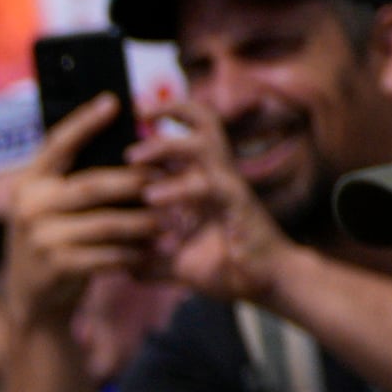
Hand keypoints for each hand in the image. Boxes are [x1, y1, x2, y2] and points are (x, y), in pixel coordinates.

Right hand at [1, 103, 155, 340]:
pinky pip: (107, 254)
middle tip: (167, 175)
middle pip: (93, 184)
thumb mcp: (49, 208)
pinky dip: (133, 253)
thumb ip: (71, 182)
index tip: (113, 101)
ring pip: (107, 223)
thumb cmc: (53, 243)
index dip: (85, 122)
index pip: (57, 144)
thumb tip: (126, 151)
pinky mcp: (57, 267)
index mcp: (29, 183)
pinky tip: (152, 250)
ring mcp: (41, 238)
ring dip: (143, 222)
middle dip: (134, 180)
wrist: (31, 301)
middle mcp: (30, 206)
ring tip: (169, 220)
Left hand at [135, 96, 293, 307]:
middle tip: (137, 112)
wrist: (266, 283)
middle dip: (170, 108)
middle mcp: (215, 174)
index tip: (129, 113)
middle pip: (203, 121)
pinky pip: (207, 185)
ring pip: (202, 144)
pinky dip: (177, 188)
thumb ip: (152, 260)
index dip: (161, 118)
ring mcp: (228, 185)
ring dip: (164, 145)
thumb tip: (125, 266)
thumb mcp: (178, 263)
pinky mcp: (236, 202)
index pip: (186, 134)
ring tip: (133, 157)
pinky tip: (153, 198)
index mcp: (201, 180)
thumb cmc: (227, 267)